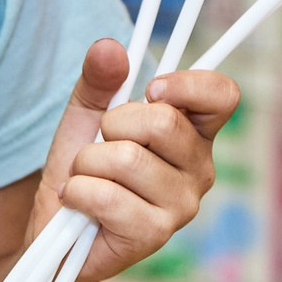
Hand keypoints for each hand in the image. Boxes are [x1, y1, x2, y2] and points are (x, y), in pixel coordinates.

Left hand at [33, 37, 239, 281]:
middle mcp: (199, 168)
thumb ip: (100, 79)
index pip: (223, 95)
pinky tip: (78, 203)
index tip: (149, 90)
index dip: (188, 84)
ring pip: (126, 159)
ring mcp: (182, 205)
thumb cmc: (83, 168)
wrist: (57, 227)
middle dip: (111, 126)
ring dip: (86, 164)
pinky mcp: (155, 234)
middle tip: (99, 145)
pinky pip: (108, 197)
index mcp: (193, 133)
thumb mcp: (87, 113)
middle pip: (163, 122)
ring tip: (85, 178)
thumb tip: (110, 47)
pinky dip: (78, 192)